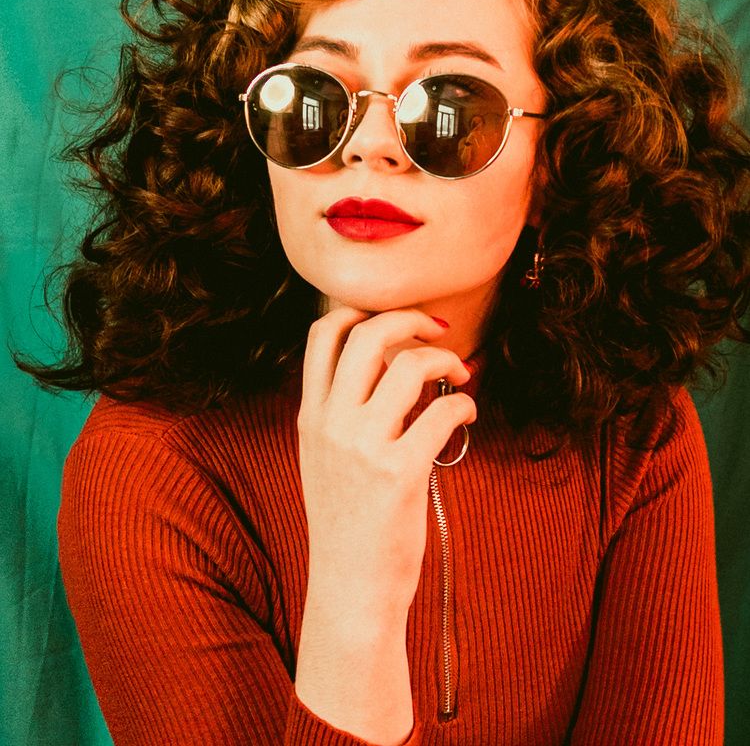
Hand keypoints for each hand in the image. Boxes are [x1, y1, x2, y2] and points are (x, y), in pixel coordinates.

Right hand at [297, 306, 475, 625]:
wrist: (350, 589)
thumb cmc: (347, 524)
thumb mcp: (324, 460)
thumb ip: (340, 413)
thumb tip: (387, 367)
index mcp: (310, 416)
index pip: (322, 334)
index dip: (359, 311)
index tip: (393, 320)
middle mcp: (331, 424)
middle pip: (368, 334)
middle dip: (410, 319)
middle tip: (438, 330)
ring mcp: (363, 447)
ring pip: (409, 365)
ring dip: (445, 359)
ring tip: (459, 375)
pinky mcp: (399, 473)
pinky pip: (442, 412)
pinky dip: (464, 403)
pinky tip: (467, 414)